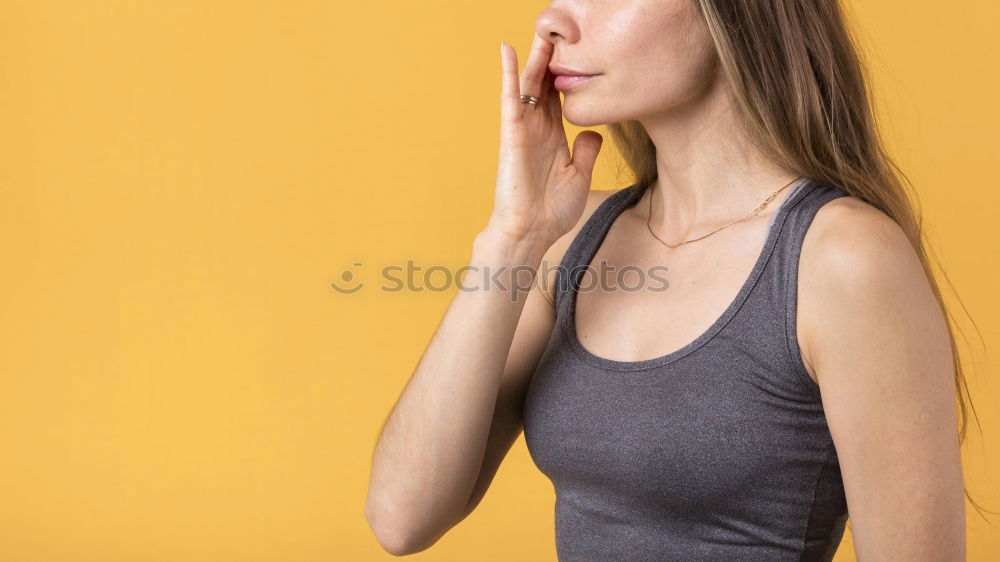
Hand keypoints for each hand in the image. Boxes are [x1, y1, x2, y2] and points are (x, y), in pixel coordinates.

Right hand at [486, 34, 603, 247]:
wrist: (531, 233)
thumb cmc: (550, 211)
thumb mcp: (579, 176)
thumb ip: (586, 151)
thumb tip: (595, 131)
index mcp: (554, 136)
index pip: (559, 96)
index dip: (567, 72)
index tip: (579, 49)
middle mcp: (537, 128)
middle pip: (544, 83)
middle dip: (552, 57)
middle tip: (560, 30)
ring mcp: (522, 129)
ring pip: (528, 84)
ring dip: (534, 57)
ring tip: (541, 31)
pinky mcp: (511, 134)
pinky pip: (508, 98)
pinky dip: (506, 73)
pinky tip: (507, 49)